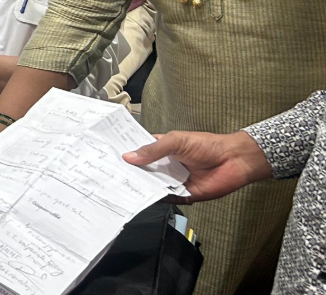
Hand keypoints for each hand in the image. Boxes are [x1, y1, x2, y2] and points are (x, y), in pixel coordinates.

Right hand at [123, 130, 272, 203]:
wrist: (233, 161)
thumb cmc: (207, 145)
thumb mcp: (175, 142)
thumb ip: (153, 150)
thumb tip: (129, 157)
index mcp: (162, 148)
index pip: (139, 151)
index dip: (126, 153)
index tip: (107, 156)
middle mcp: (165, 165)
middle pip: (143, 170)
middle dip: (129, 172)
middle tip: (108, 175)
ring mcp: (173, 180)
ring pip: (152, 185)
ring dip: (140, 187)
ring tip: (119, 188)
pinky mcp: (183, 194)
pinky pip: (166, 198)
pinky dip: (156, 199)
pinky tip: (143, 199)